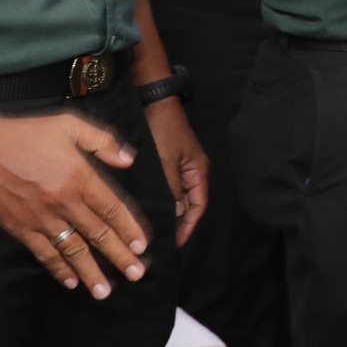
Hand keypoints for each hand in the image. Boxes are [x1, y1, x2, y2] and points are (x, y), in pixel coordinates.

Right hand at [0, 111, 152, 297]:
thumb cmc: (25, 133)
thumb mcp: (70, 125)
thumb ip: (102, 142)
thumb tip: (129, 160)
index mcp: (80, 177)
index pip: (112, 209)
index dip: (129, 229)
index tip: (142, 247)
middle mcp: (64, 202)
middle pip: (98, 234)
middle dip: (119, 257)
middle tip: (137, 275)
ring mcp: (41, 218)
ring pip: (73, 250)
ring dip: (91, 272)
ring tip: (105, 291)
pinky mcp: (20, 228)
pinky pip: (43, 253)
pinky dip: (58, 269)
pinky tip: (70, 281)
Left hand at [144, 97, 209, 246]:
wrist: (154, 102)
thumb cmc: (162, 131)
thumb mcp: (166, 161)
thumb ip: (171, 189)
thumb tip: (175, 215)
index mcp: (198, 171)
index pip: (199, 206)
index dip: (188, 226)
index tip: (174, 243)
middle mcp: (192, 171)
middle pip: (189, 204)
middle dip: (178, 222)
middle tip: (160, 241)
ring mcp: (180, 166)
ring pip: (177, 197)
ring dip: (168, 212)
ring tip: (152, 230)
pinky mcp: (167, 162)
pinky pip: (167, 188)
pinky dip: (160, 200)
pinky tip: (147, 207)